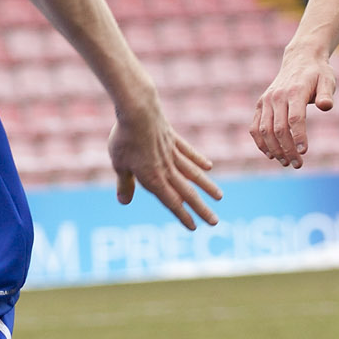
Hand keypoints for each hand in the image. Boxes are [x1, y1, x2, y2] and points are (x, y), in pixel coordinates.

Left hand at [108, 102, 220, 229]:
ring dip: (206, 187)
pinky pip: (188, 152)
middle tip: (215, 222)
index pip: (171, 202)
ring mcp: (172, 153)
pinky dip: (198, 160)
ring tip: (219, 197)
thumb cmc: (124, 139)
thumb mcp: (119, 165)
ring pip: (193, 174)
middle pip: (187, 192)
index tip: (194, 227)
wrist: (138, 110)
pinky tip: (208, 167)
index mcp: (153, 178)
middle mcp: (167, 168)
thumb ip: (124, 184)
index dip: (182, 216)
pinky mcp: (173, 139)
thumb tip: (124, 202)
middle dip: (201, 209)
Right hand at [250, 51, 337, 167]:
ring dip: (274, 149)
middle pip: (279, 128)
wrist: (300, 59)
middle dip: (287, 149)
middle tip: (298, 164)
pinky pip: (255, 127)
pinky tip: (271, 155)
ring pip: (265, 130)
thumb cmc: (317, 73)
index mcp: (294, 91)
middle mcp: (276, 96)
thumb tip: (326, 106)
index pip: (294, 118)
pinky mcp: (260, 105)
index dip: (298, 137)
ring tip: (286, 162)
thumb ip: (327, 94)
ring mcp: (266, 101)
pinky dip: (260, 142)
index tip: (303, 152)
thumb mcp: (328, 80)